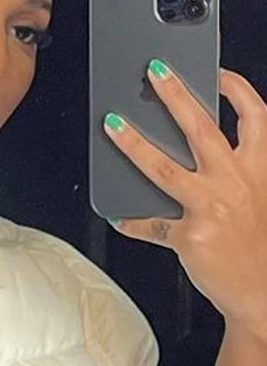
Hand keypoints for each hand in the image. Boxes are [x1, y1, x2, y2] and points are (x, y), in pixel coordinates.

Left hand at [104, 60, 266, 339]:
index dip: (235, 88)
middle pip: (201, 128)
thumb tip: (198, 155)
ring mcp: (210, 208)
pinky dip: (131, 220)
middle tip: (153, 72)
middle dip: (175, 95)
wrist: (263, 293)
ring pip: (164, 167)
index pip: (254, 115)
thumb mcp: (259, 199)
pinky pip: (151, 224)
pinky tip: (118, 213)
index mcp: (258, 170)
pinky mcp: (189, 236)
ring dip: (134, 144)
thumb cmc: (257, 247)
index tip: (216, 72)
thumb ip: (238, 173)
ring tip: (113, 126)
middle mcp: (235, 183)